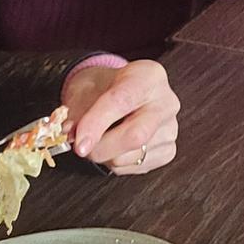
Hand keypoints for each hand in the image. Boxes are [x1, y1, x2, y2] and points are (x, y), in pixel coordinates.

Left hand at [62, 58, 180, 174]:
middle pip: (136, 135)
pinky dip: (118, 163)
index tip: (78, 141)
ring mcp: (171, 128)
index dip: (97, 123)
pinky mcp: (168, 150)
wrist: (118, 93)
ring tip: (100, 141)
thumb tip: (71, 135)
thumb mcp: (85, 89)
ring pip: (133, 156)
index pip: (122, 101)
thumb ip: (78, 112)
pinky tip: (116, 147)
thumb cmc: (103, 88)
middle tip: (81, 146)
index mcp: (149, 76)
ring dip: (106, 156)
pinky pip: (137, 166)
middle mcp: (166, 102)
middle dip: (101, 147)